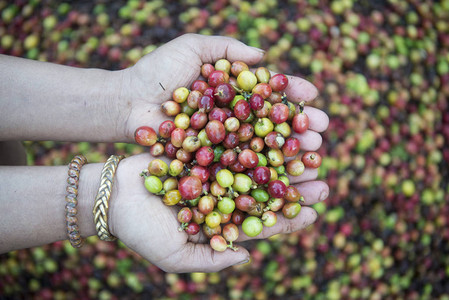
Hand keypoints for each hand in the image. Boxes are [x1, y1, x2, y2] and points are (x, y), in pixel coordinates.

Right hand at [108, 101, 328, 272]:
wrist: (111, 194)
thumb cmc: (140, 230)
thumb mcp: (175, 256)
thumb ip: (211, 258)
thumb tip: (246, 256)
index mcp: (222, 222)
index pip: (263, 222)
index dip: (290, 217)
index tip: (314, 210)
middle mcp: (223, 194)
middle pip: (266, 189)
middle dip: (294, 184)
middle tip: (322, 176)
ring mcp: (214, 168)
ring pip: (255, 161)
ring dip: (281, 154)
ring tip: (308, 146)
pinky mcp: (202, 145)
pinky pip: (232, 137)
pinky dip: (253, 131)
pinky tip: (273, 124)